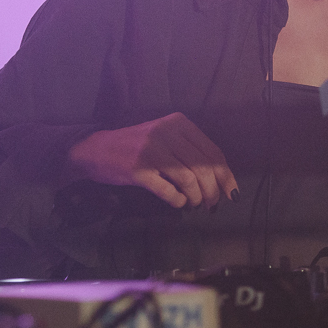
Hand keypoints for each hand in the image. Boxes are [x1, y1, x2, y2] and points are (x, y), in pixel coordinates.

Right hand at [67, 113, 238, 208]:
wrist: (96, 150)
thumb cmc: (137, 146)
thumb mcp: (166, 138)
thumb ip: (191, 151)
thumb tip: (222, 180)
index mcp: (179, 123)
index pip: (213, 152)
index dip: (226, 176)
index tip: (232, 193)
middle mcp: (167, 133)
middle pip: (204, 167)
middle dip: (214, 191)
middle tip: (212, 205)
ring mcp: (152, 151)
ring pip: (189, 179)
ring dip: (197, 197)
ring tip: (195, 204)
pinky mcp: (138, 170)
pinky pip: (168, 191)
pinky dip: (178, 201)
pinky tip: (178, 202)